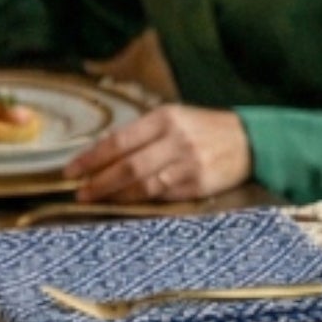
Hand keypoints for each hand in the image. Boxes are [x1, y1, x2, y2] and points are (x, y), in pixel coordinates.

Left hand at [66, 104, 251, 202]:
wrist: (250, 141)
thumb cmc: (203, 129)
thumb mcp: (174, 118)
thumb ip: (140, 133)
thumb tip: (100, 150)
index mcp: (165, 118)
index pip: (119, 141)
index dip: (92, 158)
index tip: (71, 170)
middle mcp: (176, 140)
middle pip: (128, 166)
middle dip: (99, 181)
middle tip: (79, 192)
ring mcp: (188, 164)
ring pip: (143, 185)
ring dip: (115, 195)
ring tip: (94, 199)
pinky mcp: (199, 185)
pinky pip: (162, 196)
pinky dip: (140, 201)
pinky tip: (124, 203)